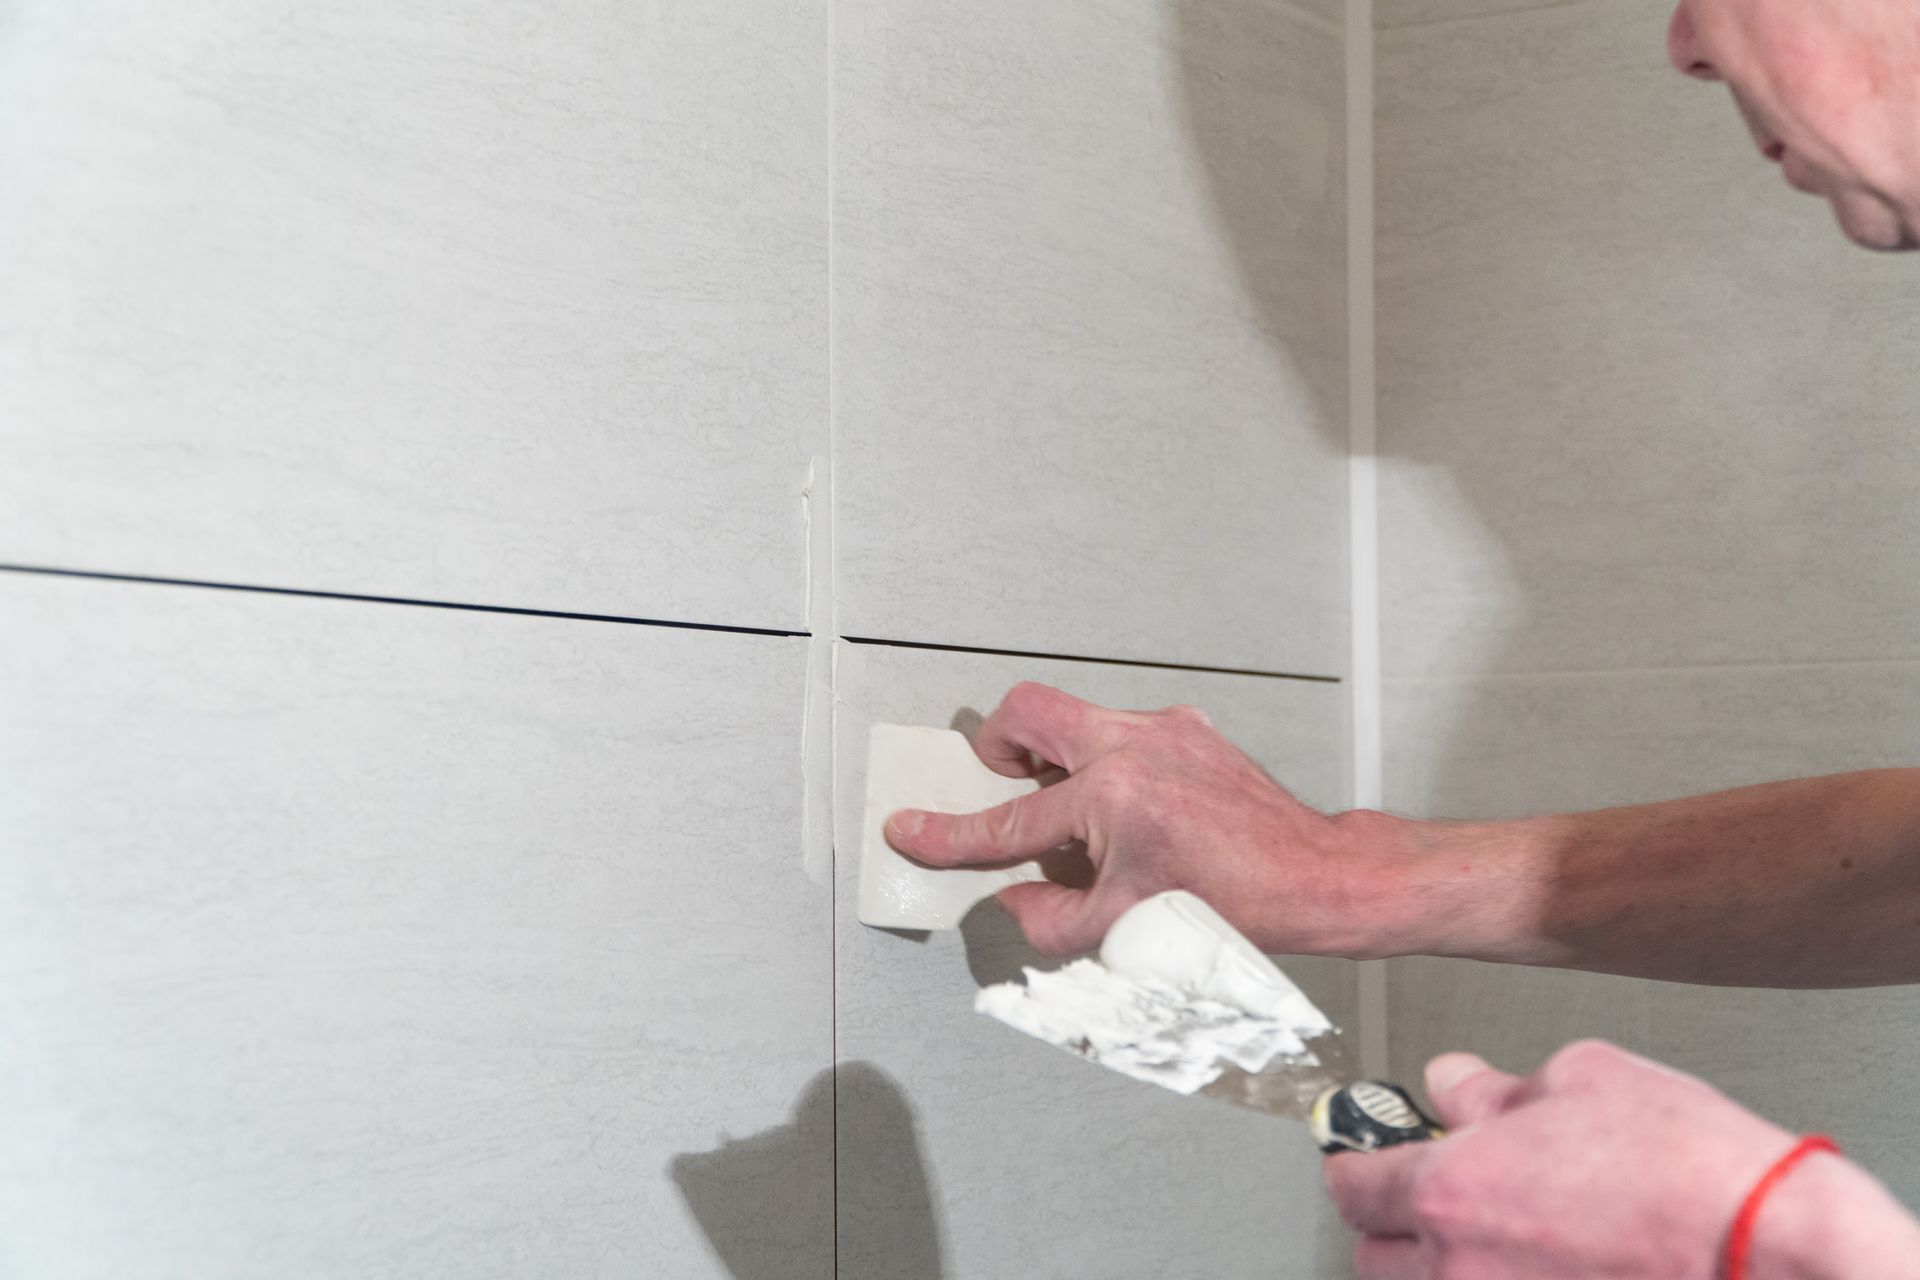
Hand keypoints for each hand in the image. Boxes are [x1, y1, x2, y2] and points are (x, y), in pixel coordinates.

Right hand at [881, 681, 1389, 955]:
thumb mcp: (1122, 931)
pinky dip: (1107, 768)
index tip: (911, 829)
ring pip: (1076, 719)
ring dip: (1059, 762)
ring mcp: (1166, 730)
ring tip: (1076, 816)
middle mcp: (1135, 748)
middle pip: (1028, 712)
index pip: (1008, 821)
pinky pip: (1122, 733)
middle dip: (1000, 748)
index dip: (949, 834)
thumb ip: (1047, 918)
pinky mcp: (1190, 730)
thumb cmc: (1240, 904)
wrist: (1315, 878)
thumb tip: (1013, 898)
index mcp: (1113, 798)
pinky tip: (1127, 815)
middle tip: (1005, 788)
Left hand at [1325, 1039, 1911, 1279]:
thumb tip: (1454, 1087)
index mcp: (1453, 1192)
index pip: (1354, 1185)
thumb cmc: (1696, 1172)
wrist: (1778, 1253)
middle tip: (1438, 1196)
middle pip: (1374, 1257)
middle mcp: (1462, 1272)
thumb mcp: (1585, 1080)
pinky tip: (1542, 1266)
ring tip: (1500, 1237)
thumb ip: (1497, 1087)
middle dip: (1394, 1223)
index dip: (1357, 1161)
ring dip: (1442, 1267)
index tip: (1366, 1152)